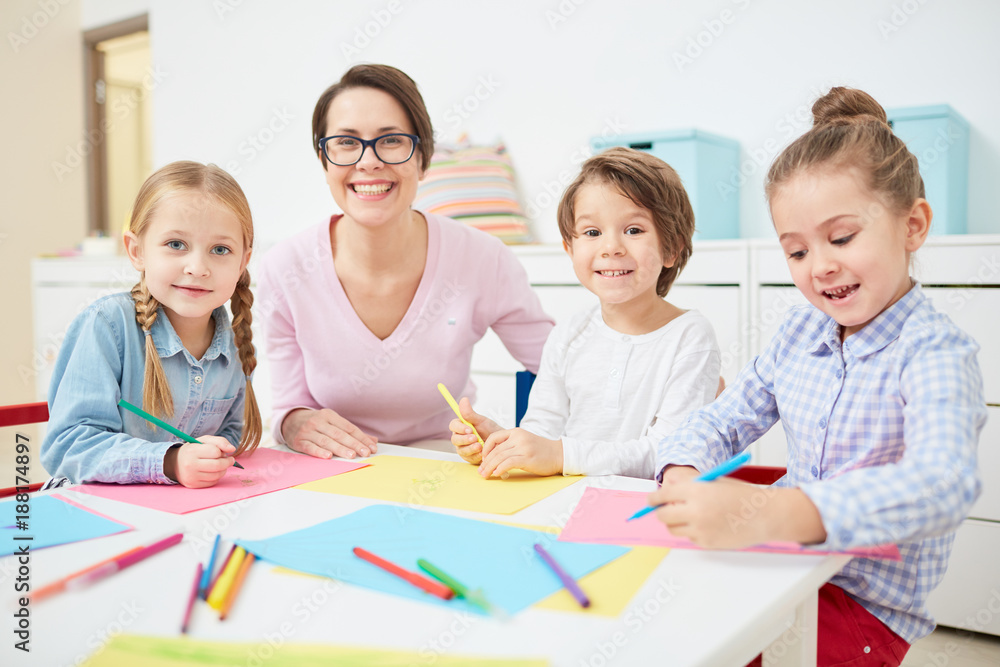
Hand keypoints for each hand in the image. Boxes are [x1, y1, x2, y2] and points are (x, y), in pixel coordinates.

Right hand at [164, 436, 236, 488]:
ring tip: (221, 465)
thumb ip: (220, 441)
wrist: (175, 463)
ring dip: (224, 469)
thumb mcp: (204, 440)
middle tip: (229, 459)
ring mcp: (191, 476)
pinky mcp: (193, 485)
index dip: (221, 451)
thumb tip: (232, 449)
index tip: (221, 451)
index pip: (215, 452)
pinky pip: (212, 482)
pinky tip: (214, 472)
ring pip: (217, 475)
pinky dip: (217, 477)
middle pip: (218, 465)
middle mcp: (190, 464)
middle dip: (227, 462)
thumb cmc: (193, 450)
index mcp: (192, 451)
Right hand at [281, 408, 377, 459]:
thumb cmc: (316, 424)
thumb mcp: (332, 423)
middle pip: (339, 434)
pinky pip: (310, 447)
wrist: (289, 421)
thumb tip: (373, 441)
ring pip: (326, 441)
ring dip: (340, 449)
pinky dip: (319, 452)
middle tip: (365, 452)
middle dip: (353, 444)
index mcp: (329, 415)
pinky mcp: (299, 441)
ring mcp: (308, 431)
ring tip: (351, 455)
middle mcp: (318, 421)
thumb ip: (352, 432)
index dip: (361, 438)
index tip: (371, 447)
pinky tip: (328, 456)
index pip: (349, 428)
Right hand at [448, 397, 500, 464]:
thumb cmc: (490, 430)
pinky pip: (468, 458)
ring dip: (470, 448)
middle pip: (455, 439)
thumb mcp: (482, 421)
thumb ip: (470, 413)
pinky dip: (475, 456)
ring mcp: (463, 448)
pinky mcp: (469, 458)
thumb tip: (463, 399)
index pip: (453, 425)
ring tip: (480, 446)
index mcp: (461, 426)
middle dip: (464, 439)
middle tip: (475, 438)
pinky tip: (482, 453)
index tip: (470, 429)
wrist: (501, 443)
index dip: (460, 427)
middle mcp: (460, 437)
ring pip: (461, 449)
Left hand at [478, 428, 562, 478]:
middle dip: (486, 462)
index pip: (494, 437)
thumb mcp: (524, 442)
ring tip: (485, 475)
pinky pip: (509, 463)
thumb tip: (494, 456)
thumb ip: (511, 445)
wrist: (559, 454)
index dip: (486, 449)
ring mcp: (523, 447)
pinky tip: (497, 474)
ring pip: (500, 457)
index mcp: (516, 432)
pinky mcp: (528, 458)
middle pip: (496, 450)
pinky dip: (500, 469)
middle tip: (481, 472)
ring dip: (490, 467)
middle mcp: (518, 437)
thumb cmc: (541, 451)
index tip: (484, 459)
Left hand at [649, 467, 827, 548]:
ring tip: (690, 516)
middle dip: (661, 512)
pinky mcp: (706, 543)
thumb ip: (689, 485)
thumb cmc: (741, 496)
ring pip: (673, 529)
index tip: (651, 501)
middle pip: (662, 516)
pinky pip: (689, 538)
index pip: (662, 496)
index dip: (653, 499)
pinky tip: (708, 525)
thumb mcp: (713, 482)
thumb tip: (665, 489)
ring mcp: (700, 529)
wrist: (765, 515)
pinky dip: (692, 532)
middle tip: (666, 510)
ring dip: (675, 523)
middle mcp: (695, 510)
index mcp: (696, 491)